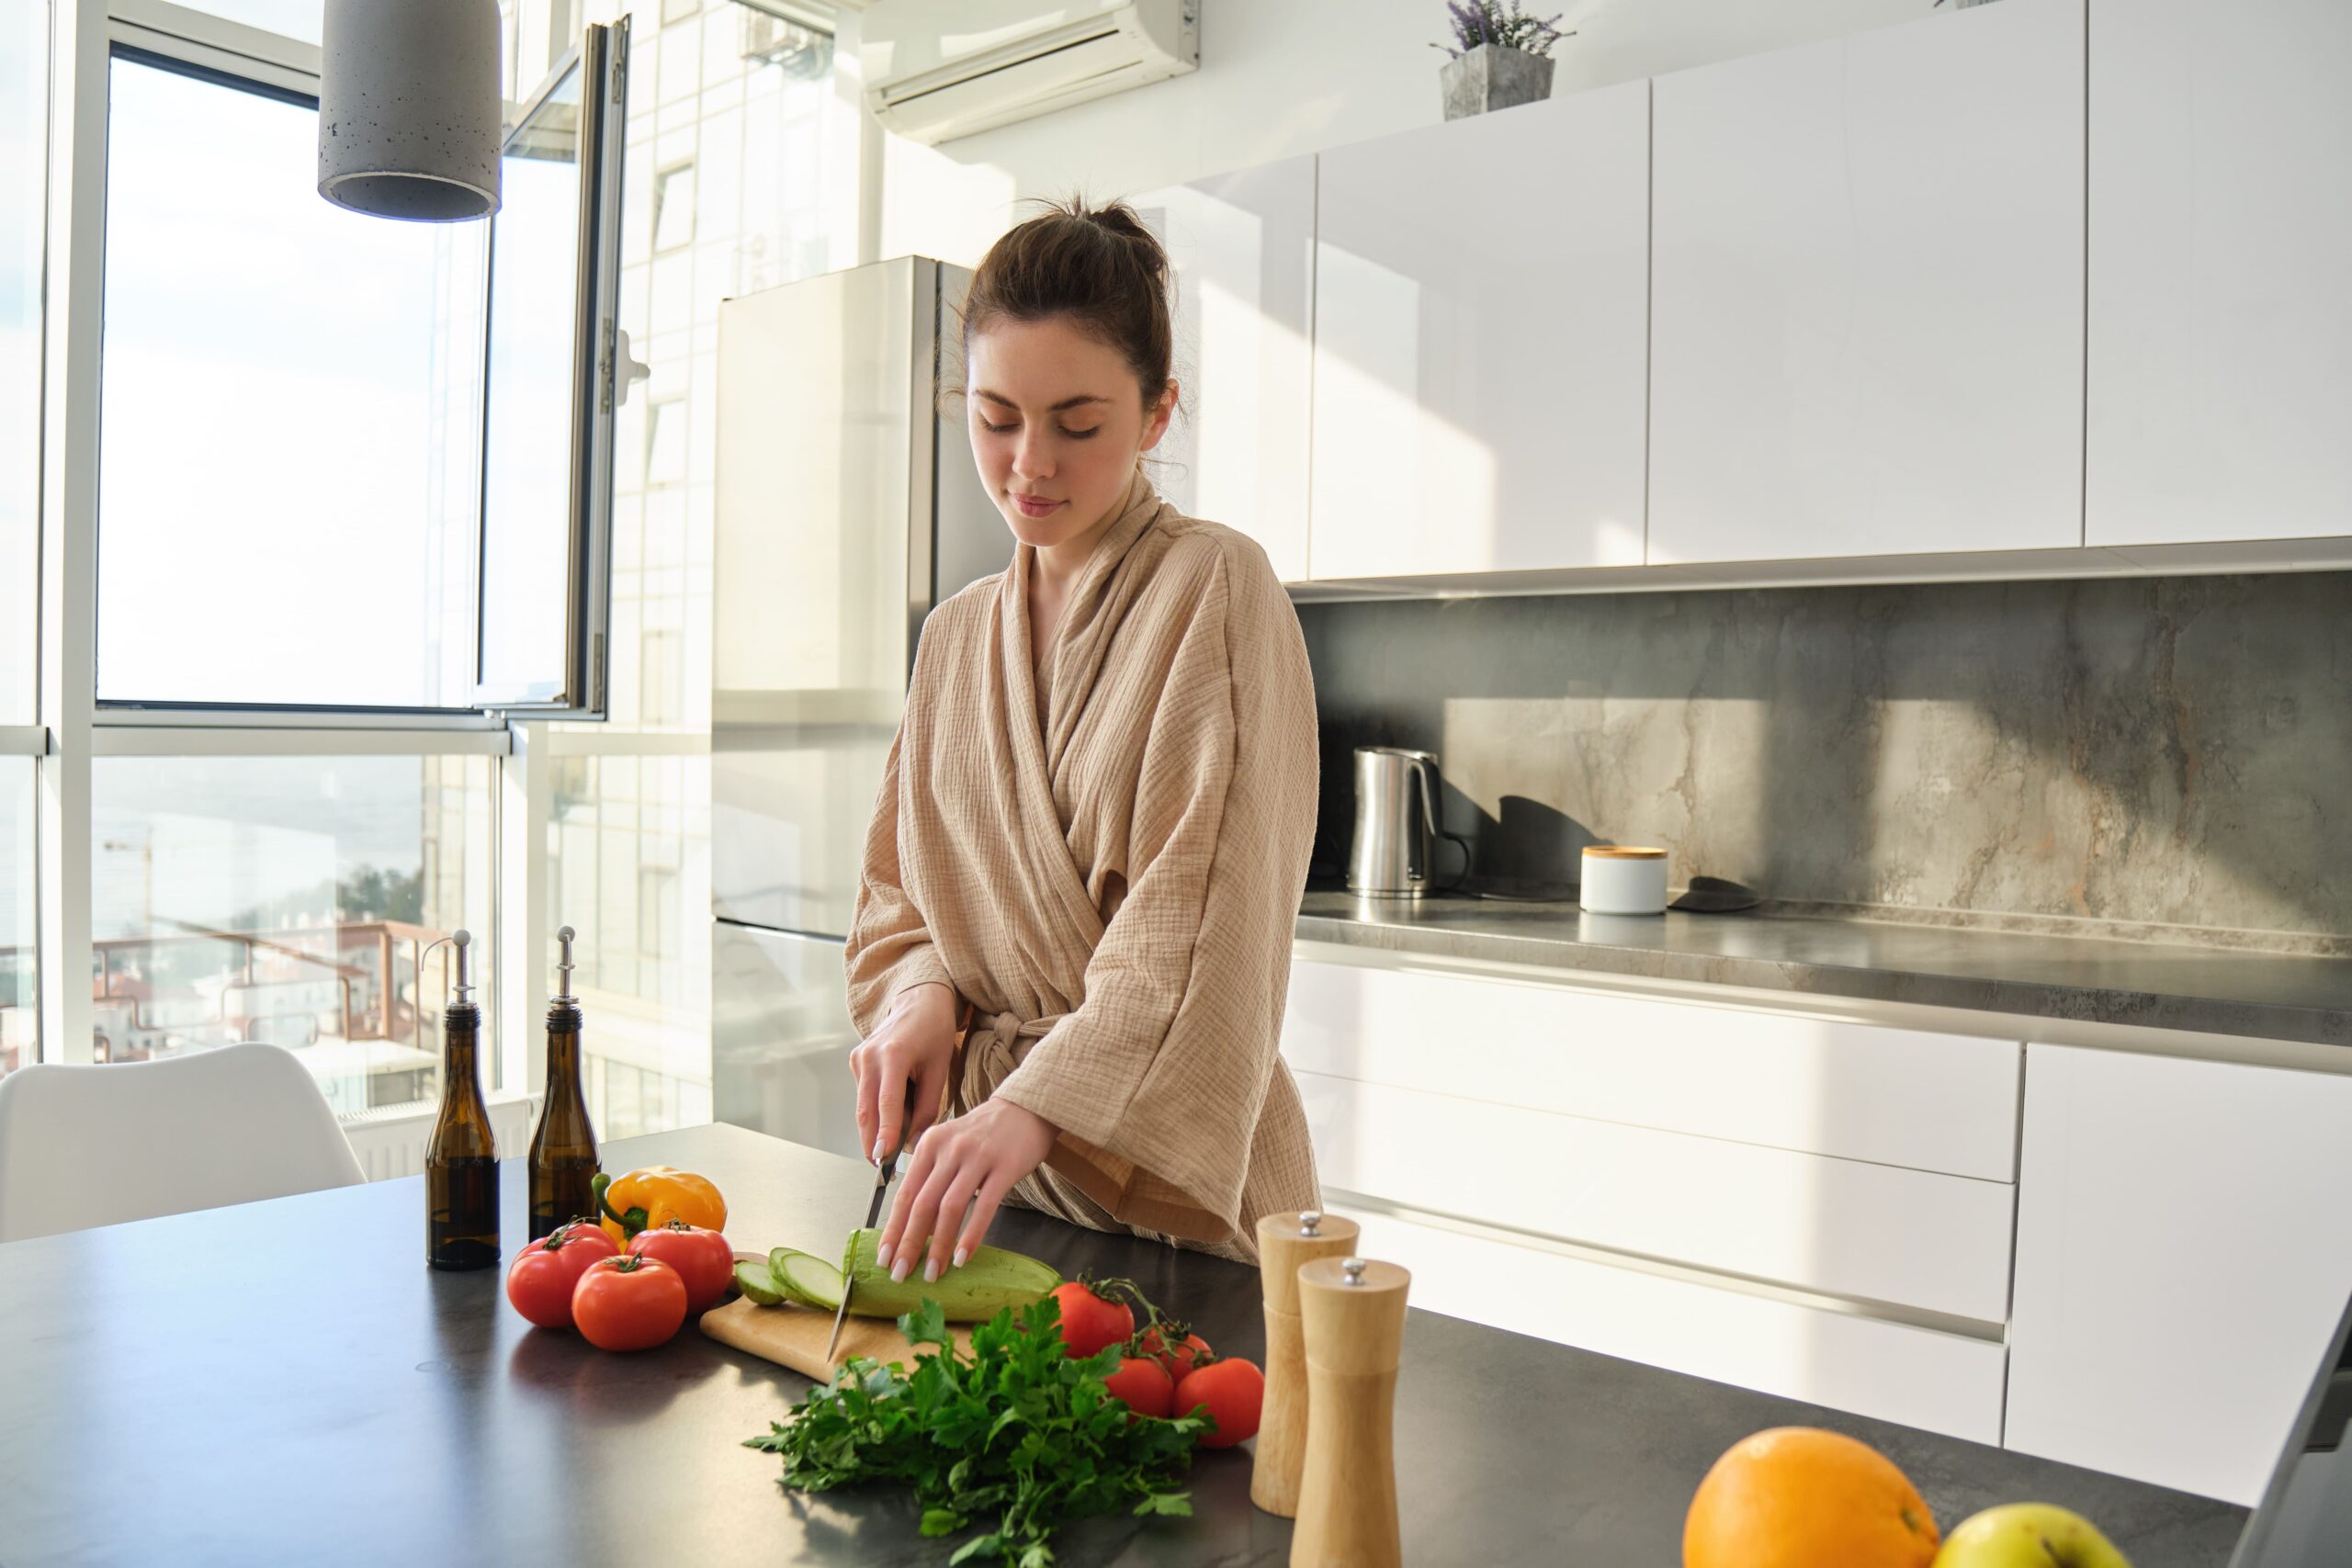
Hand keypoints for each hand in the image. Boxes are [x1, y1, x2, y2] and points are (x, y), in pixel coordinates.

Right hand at [850, 982, 959, 1167]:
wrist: (919, 1002)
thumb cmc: (935, 1032)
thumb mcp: (940, 1069)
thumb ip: (929, 1106)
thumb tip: (915, 1141)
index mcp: (894, 1054)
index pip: (887, 1102)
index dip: (885, 1132)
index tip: (883, 1157)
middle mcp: (869, 1056)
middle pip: (866, 1110)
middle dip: (873, 1141)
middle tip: (881, 1168)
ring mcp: (858, 1058)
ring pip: (862, 1106)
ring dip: (874, 1129)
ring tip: (889, 1148)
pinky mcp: (855, 1061)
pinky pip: (863, 1095)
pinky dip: (875, 1112)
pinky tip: (890, 1119)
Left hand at [878, 1096, 1055, 1283]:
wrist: (1026, 1107)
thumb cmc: (984, 1134)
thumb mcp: (949, 1146)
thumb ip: (932, 1179)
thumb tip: (918, 1228)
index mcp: (929, 1145)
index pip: (905, 1194)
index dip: (893, 1229)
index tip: (884, 1259)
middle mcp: (949, 1149)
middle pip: (922, 1204)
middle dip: (910, 1244)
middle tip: (901, 1274)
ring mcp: (977, 1157)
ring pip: (950, 1208)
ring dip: (939, 1245)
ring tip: (934, 1272)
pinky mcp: (1004, 1166)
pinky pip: (984, 1206)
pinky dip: (971, 1235)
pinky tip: (963, 1257)